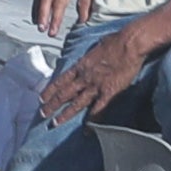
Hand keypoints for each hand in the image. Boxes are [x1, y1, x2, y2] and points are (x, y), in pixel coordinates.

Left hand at [41, 13, 168, 125]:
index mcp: (81, 66)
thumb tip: (88, 58)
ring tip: (55, 123)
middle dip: (52, 105)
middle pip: (64, 94)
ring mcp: (96, 86)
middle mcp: (84, 77)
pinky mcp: (109, 92)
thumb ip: (89, 57)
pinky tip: (87, 130)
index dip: (50, 90)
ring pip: (76, 104)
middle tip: (42, 114)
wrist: (129, 44)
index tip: (42, 98)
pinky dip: (92, 121)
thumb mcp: (95, 47)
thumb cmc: (115, 41)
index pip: (60, 81)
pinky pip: (98, 110)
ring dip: (65, 115)